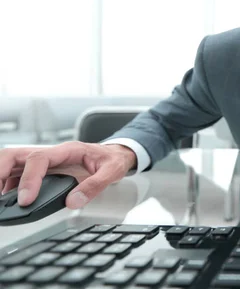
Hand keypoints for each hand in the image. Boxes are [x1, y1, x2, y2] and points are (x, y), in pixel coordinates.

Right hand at [0, 141, 137, 209]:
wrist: (117, 155)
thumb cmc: (112, 160)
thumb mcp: (112, 172)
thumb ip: (94, 186)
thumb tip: (73, 201)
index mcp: (67, 150)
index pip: (39, 159)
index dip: (29, 179)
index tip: (26, 200)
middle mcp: (52, 153)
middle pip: (15, 155)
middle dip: (0, 171)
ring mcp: (45, 161)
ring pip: (12, 162)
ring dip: (0, 177)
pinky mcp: (42, 170)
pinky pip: (17, 173)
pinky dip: (7, 184)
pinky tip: (5, 198)